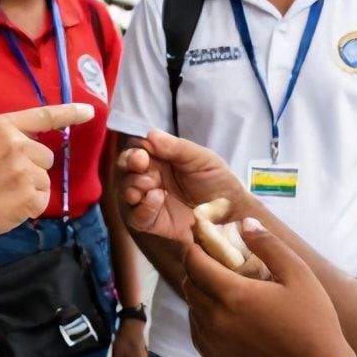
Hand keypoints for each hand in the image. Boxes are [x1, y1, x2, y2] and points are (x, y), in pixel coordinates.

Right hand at [0, 104, 94, 246]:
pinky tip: (4, 209)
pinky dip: (27, 209)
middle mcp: (16, 143)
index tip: (90, 111)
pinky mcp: (28, 195)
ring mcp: (24, 169)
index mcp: (0, 125)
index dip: (70, 113)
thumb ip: (3, 139)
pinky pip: (41, 201)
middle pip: (45, 157)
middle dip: (30, 170)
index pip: (43, 115)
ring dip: (28, 191)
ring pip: (43, 180)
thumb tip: (31, 148)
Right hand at [116, 129, 248, 245]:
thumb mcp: (202, 159)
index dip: (134, 150)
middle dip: (128, 165)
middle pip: (124, 168)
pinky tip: (157, 199)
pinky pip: (135, 216)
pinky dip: (142, 207)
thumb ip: (177, 147)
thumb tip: (149, 134)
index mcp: (158, 158)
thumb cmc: (217, 181)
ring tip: (150, 186)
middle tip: (140, 164)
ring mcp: (147, 200)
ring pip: (124, 191)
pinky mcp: (150, 222)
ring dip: (132, 185)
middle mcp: (148, 177)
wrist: (232, 212)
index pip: (136, 149)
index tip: (142, 154)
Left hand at [183, 217, 352, 356]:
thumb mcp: (298, 274)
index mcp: (232, 294)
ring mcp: (211, 341)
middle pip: (189, 282)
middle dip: (197, 266)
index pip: (193, 261)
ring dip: (201, 291)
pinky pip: (197, 328)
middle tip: (216, 259)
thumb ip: (268, 244)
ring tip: (226, 285)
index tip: (202, 236)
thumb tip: (244, 223)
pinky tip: (227, 312)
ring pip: (192, 306)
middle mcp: (214, 319)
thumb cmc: (313, 320)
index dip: (194, 245)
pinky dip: (204, 315)